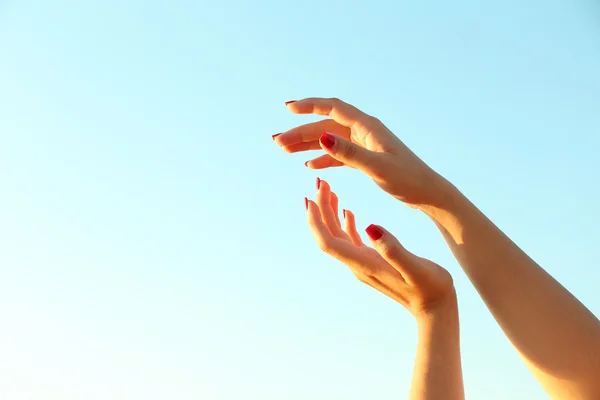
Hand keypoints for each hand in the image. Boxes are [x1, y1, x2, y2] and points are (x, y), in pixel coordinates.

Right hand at [274, 98, 446, 207]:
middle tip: (277, 143)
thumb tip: (321, 137)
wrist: (428, 194)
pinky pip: (338, 155)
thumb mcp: (377, 168)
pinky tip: (309, 166)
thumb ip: (349, 153)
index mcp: (367, 127)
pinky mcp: (366, 158)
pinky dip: (323, 158)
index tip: (287, 107)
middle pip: (325, 126)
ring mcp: (364, 144)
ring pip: (329, 140)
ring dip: (307, 144)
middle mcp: (364, 131)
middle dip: (300, 132)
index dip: (309, 106)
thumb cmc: (408, 180)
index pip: (332, 108)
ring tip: (285, 151)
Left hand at [305, 178, 454, 315]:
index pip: (328, 242)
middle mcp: (358, 265)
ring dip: (330, 213)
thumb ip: (393, 249)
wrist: (435, 309)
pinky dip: (345, 223)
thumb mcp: (416, 268)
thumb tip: (370, 227)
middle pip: (329, 235)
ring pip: (338, 236)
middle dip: (320, 209)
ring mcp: (363, 264)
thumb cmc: (431, 288)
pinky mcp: (372, 262)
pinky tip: (347, 211)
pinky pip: (351, 241)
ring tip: (328, 190)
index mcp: (364, 264)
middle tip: (320, 183)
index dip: (316, 221)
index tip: (311, 198)